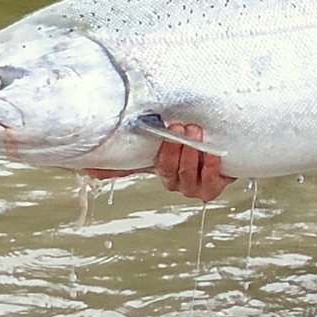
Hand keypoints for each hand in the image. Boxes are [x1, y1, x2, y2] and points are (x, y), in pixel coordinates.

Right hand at [85, 122, 233, 202]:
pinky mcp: (210, 190)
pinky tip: (212, 152)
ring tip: (194, 132)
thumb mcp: (163, 142)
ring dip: (190, 153)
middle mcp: (173, 182)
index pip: (141, 166)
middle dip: (173, 147)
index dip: (139, 157)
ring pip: (186, 175)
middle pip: (167, 170)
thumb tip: (88, 168)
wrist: (228, 148)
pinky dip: (210, 166)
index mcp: (157, 170)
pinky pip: (208, 181)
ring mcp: (192, 188)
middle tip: (178, 126)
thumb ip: (131, 152)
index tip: (152, 135)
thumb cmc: (192, 144)